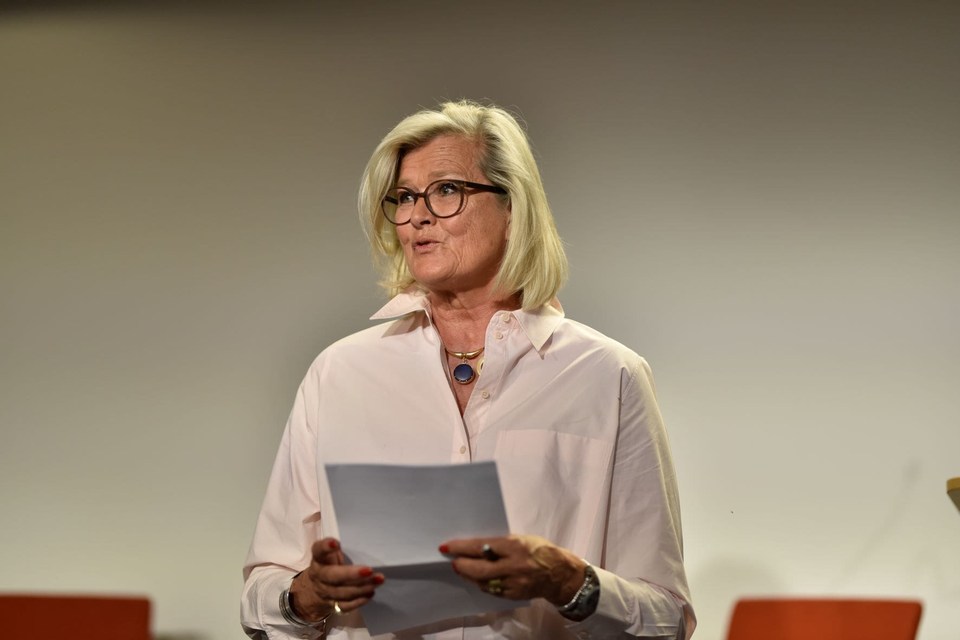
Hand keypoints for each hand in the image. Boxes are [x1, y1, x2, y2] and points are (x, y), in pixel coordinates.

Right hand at [289, 537, 384, 622]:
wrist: (314, 590)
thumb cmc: (328, 565)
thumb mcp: (329, 554)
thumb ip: (338, 550)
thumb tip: (363, 542)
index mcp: (318, 559)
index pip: (318, 551)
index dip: (325, 547)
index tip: (336, 543)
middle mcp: (319, 576)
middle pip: (332, 576)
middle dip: (352, 574)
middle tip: (369, 570)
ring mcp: (325, 592)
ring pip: (342, 592)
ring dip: (362, 587)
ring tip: (378, 580)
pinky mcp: (333, 605)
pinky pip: (346, 605)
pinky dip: (359, 600)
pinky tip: (371, 593)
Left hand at [439, 534, 585, 605]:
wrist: (560, 574)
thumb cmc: (540, 550)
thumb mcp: (521, 539)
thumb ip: (500, 544)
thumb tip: (478, 547)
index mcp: (514, 546)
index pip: (481, 547)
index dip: (462, 548)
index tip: (447, 547)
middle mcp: (513, 566)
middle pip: (479, 569)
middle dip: (462, 565)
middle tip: (453, 561)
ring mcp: (513, 583)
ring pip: (483, 582)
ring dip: (470, 576)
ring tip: (462, 569)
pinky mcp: (513, 595)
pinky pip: (492, 590)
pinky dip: (483, 584)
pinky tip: (478, 579)